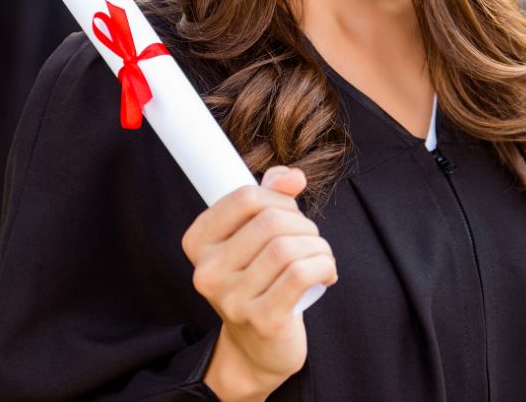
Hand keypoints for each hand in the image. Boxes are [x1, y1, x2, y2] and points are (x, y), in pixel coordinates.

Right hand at [185, 167, 336, 401]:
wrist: (257, 348)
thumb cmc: (258, 282)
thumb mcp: (255, 237)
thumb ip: (271, 197)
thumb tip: (293, 177)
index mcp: (199, 243)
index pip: (245, 197)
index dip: (278, 199)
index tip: (290, 215)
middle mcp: (208, 272)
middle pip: (270, 221)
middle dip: (303, 225)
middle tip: (310, 241)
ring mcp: (232, 299)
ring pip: (289, 248)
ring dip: (318, 246)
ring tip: (321, 257)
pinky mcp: (263, 320)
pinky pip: (302, 275)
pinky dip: (324, 265)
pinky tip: (327, 273)